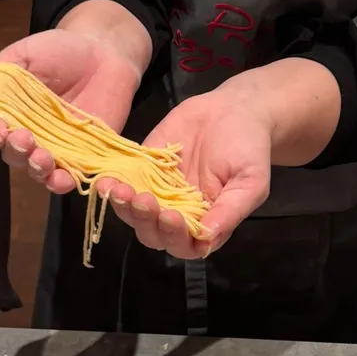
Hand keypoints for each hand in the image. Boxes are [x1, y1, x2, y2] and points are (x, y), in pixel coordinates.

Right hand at [0, 28, 143, 192]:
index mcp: (9, 115)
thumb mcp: (26, 54)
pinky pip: (76, 177)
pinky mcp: (84, 157)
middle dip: (17, 152)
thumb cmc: (59, 52)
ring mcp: (56, 150)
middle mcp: (29, 138)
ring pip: (41, 172)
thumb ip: (3, 72)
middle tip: (24, 139)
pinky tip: (71, 180)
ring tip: (44, 161)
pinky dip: (72, 183)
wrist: (104, 53)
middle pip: (14, 156)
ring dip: (39, 171)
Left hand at [102, 90, 271, 258]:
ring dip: (123, 206)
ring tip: (119, 190)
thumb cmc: (248, 150)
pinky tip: (105, 179)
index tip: (170, 216)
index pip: (183, 244)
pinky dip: (110, 185)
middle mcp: (175, 215)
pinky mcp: (138, 172)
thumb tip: (207, 239)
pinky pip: (121, 184)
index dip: (173, 236)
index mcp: (203, 224)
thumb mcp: (251, 182)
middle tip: (144, 200)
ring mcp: (154, 194)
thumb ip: (230, 212)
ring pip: (131, 213)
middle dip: (145, 220)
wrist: (232, 111)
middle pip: (151, 233)